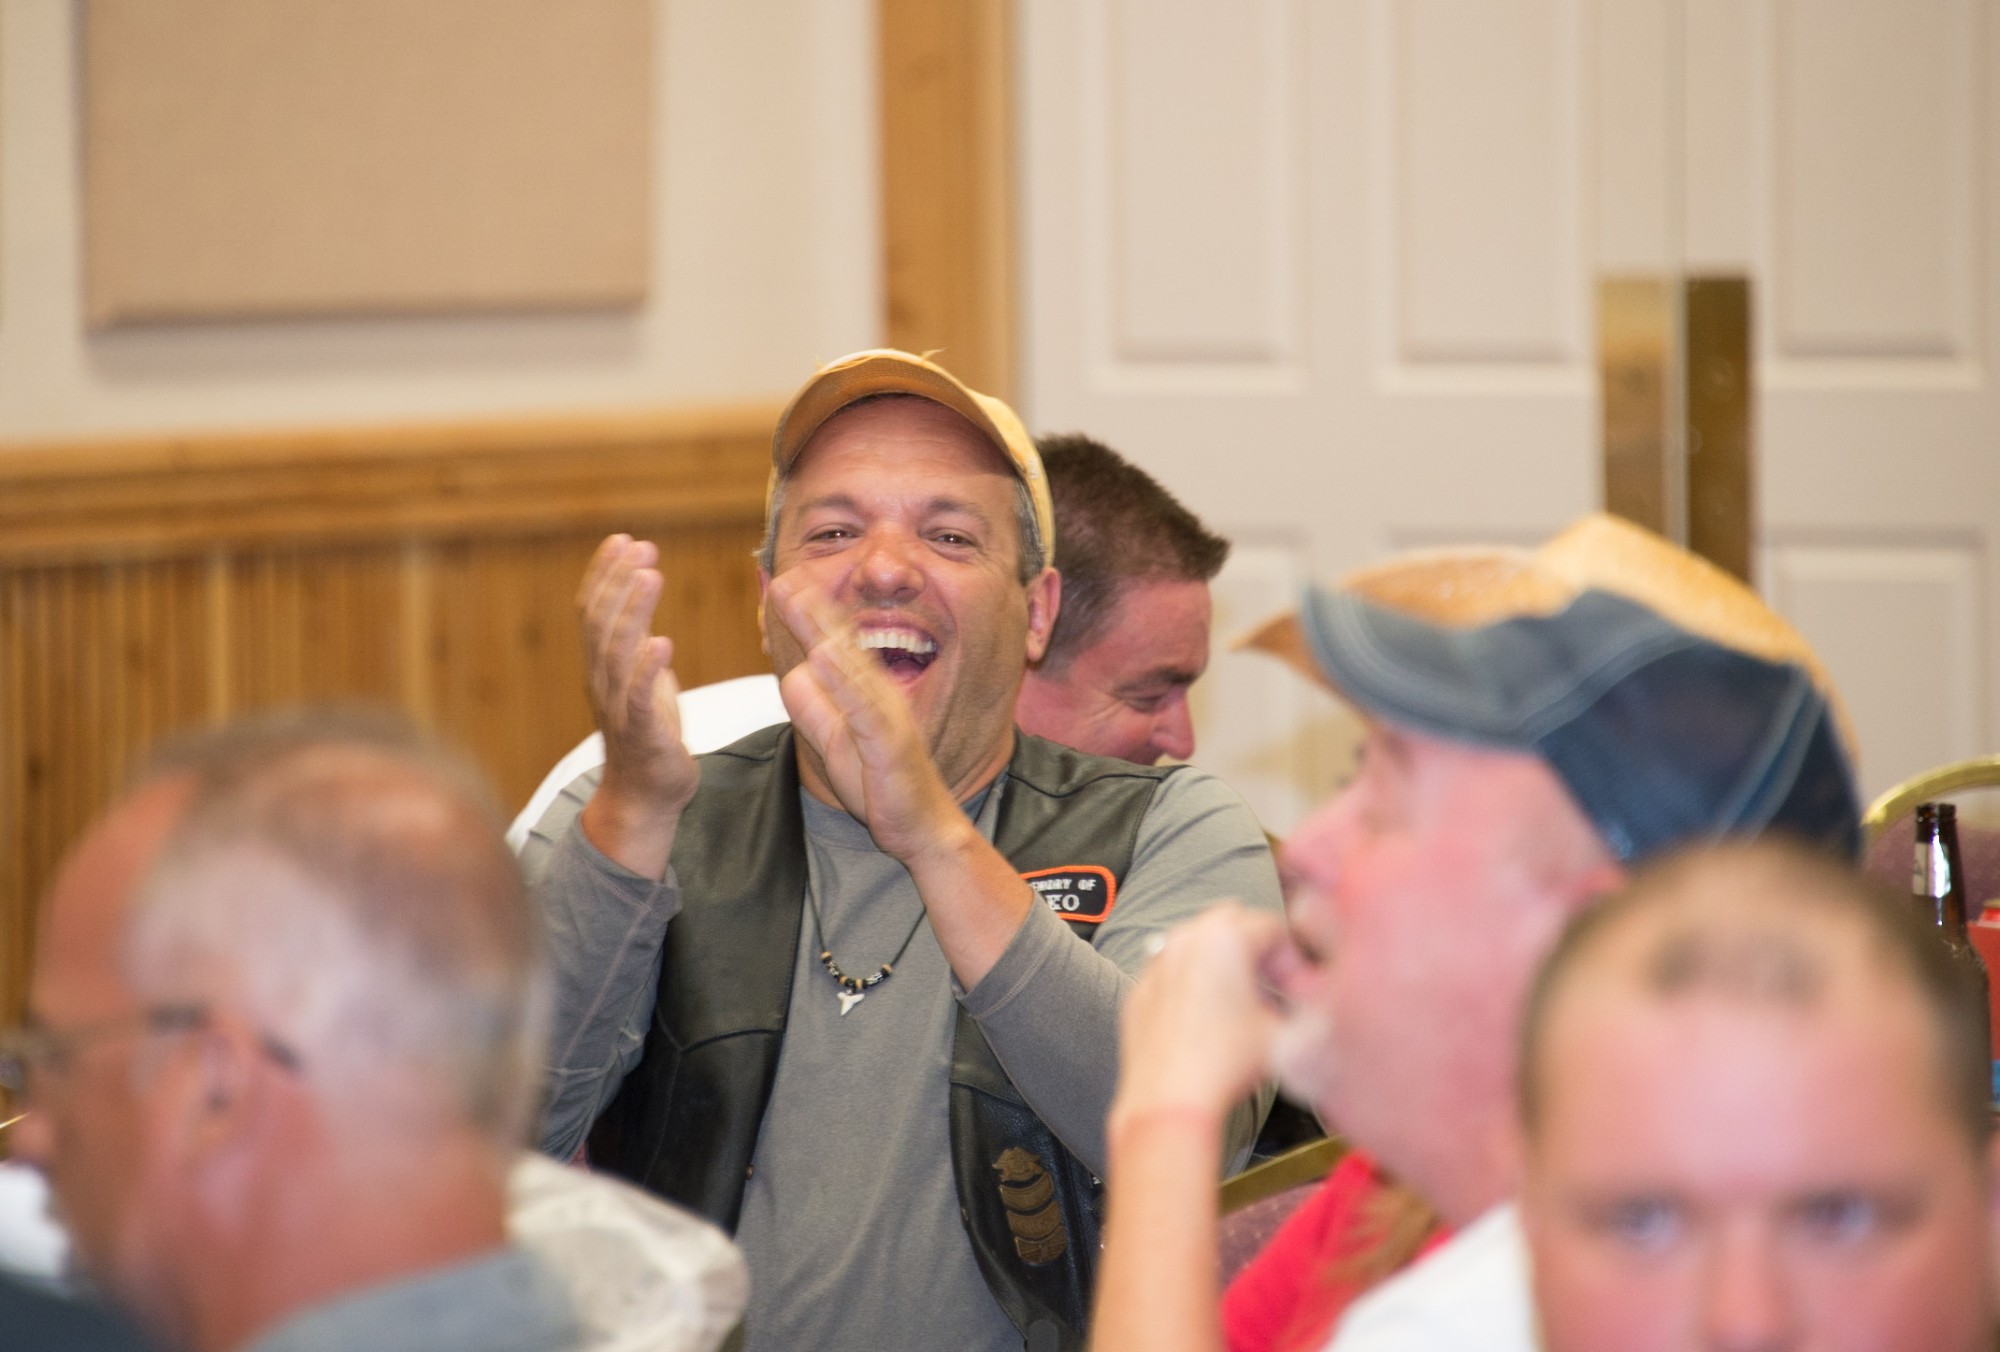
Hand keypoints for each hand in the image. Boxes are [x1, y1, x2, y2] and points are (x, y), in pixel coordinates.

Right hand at [575, 536, 698, 870]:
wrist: (644, 797)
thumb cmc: (648, 732)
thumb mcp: (642, 675)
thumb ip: (636, 635)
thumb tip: (641, 585)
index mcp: (602, 667)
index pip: (593, 612)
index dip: (605, 574)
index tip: (623, 540)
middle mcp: (602, 683)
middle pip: (602, 624)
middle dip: (618, 582)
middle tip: (639, 547)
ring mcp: (618, 709)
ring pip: (617, 654)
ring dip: (632, 612)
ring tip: (649, 576)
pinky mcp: (642, 735)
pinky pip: (638, 699)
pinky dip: (646, 670)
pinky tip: (660, 643)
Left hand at [765, 571, 963, 861]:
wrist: (919, 825)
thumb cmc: (879, 782)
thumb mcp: (833, 742)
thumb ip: (815, 708)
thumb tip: (794, 674)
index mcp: (863, 691)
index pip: (831, 645)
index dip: (807, 613)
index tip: (782, 581)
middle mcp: (878, 692)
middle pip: (840, 642)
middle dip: (811, 607)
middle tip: (784, 572)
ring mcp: (885, 713)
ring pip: (851, 664)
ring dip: (822, 629)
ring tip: (797, 598)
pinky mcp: (888, 740)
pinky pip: (863, 705)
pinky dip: (843, 678)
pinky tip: (823, 654)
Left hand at [1112, 905, 1289, 1127]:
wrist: (1170, 1099)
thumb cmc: (1227, 1062)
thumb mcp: (1283, 1031)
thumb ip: (1301, 1004)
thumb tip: (1306, 1001)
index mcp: (1225, 937)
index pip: (1272, 925)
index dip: (1292, 956)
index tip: (1297, 987)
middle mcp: (1186, 938)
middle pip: (1231, 920)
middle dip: (1255, 945)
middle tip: (1270, 983)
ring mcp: (1157, 962)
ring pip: (1197, 941)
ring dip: (1222, 959)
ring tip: (1239, 998)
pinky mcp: (1140, 989)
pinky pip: (1171, 970)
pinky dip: (1191, 980)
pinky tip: (1205, 1016)